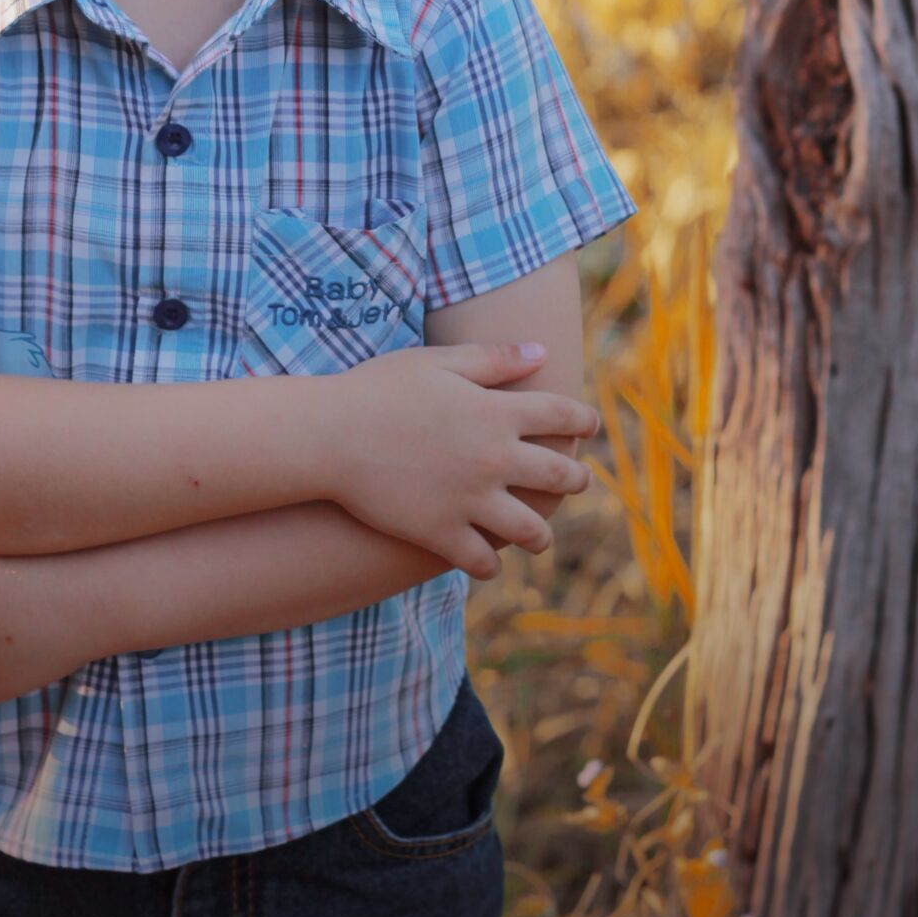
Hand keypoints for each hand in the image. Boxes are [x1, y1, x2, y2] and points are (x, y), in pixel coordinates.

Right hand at [330, 341, 599, 579]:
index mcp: (497, 412)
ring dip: (541, 535)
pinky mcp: (441, 533)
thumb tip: (541, 351)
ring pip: (530, 530)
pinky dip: (491, 565)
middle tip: (577, 482)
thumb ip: (493, 359)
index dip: (583, 421)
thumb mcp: (438, 362)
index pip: (563, 416)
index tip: (589, 426)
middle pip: (559, 476)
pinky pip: (481, 561)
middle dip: (575, 480)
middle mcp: (494, 459)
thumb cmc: (378, 389)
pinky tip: (490, 562)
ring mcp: (470, 500)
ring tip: (539, 537)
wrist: (328, 436)